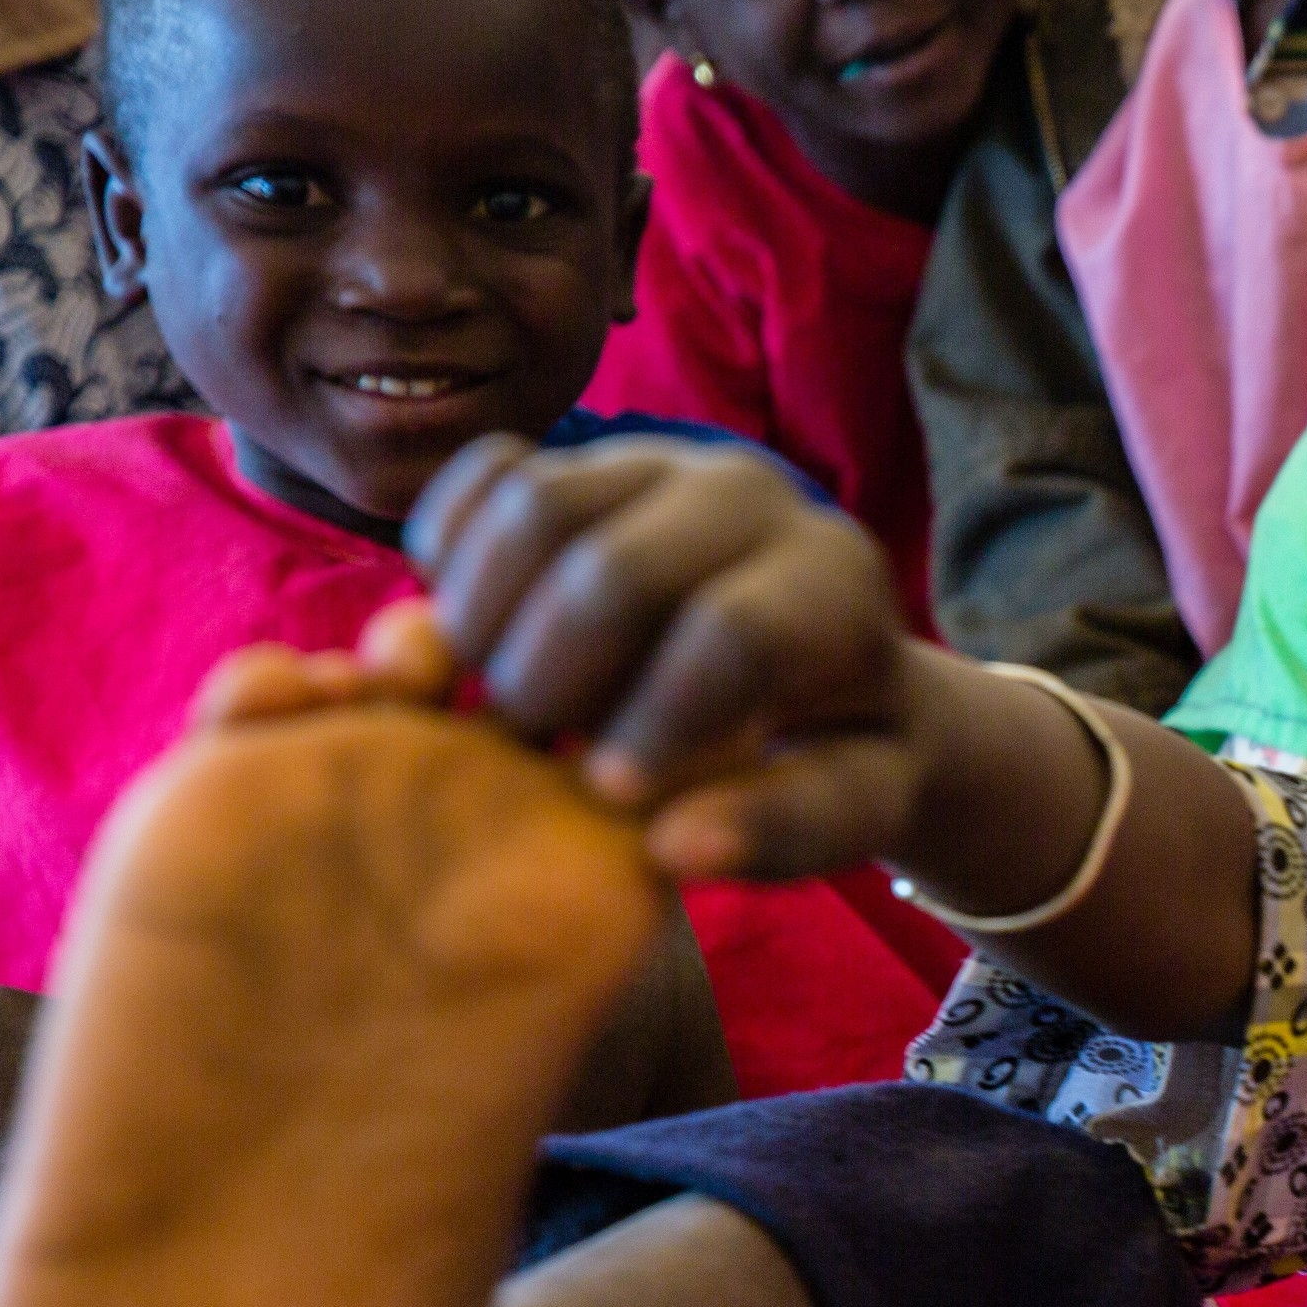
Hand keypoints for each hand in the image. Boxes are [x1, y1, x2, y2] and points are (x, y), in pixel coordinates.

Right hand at [407, 432, 929, 880]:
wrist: (834, 664)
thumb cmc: (843, 745)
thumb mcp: (856, 801)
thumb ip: (783, 826)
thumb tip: (669, 847)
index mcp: (831, 582)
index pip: (730, 632)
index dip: (656, 721)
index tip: (611, 793)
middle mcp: (751, 497)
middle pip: (611, 570)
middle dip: (551, 678)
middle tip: (536, 747)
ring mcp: (662, 464)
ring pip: (534, 509)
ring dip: (485, 620)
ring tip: (503, 697)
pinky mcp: (585, 460)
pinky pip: (488, 474)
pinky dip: (450, 550)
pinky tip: (467, 630)